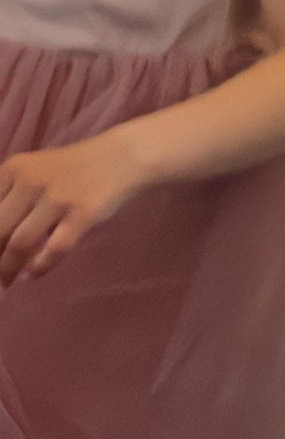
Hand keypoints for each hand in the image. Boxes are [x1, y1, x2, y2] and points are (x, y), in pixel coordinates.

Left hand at [0, 131, 140, 284]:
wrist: (119, 158)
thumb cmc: (71, 169)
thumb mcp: (32, 171)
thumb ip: (9, 195)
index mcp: (12, 170)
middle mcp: (30, 182)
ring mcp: (57, 198)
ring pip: (20, 243)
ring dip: (8, 268)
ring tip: (8, 281)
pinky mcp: (82, 214)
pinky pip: (55, 249)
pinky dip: (40, 266)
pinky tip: (34, 273)